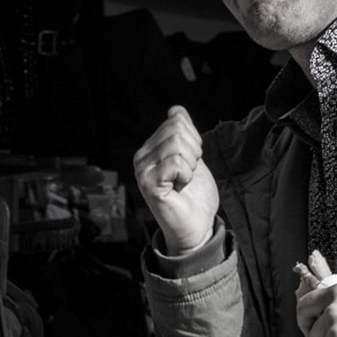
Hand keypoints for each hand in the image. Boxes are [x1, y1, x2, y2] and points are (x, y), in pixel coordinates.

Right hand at [133, 105, 219, 255]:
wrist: (195, 226)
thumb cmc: (194, 195)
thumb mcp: (192, 157)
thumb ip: (183, 134)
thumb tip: (174, 109)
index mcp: (150, 148)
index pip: (176, 120)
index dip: (194, 138)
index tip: (191, 161)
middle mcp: (141, 157)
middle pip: (176, 128)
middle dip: (193, 149)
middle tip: (188, 172)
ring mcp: (142, 170)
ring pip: (176, 144)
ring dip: (191, 164)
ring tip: (184, 180)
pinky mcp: (148, 184)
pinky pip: (175, 162)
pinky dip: (187, 175)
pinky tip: (180, 188)